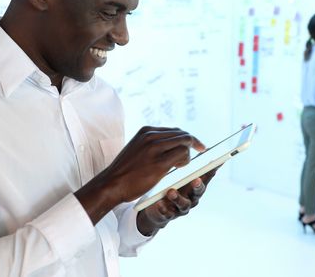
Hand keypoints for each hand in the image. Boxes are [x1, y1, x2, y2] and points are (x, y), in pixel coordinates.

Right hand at [75, 127, 204, 223]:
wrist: (112, 183)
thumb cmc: (126, 170)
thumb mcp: (138, 148)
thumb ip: (153, 143)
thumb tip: (173, 143)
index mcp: (146, 131)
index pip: (175, 130)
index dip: (188, 138)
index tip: (196, 144)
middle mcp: (151, 136)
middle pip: (182, 134)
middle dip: (194, 143)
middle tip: (202, 150)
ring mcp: (155, 148)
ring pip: (184, 143)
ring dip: (188, 154)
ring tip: (181, 165)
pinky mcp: (159, 163)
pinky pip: (182, 155)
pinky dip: (185, 160)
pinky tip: (179, 167)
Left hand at [137, 168, 217, 235]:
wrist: (158, 208)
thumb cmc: (173, 186)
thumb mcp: (182, 174)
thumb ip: (189, 162)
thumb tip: (203, 146)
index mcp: (196, 185)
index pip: (207, 176)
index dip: (212, 171)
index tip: (213, 165)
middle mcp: (192, 197)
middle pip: (198, 192)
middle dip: (198, 186)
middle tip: (195, 179)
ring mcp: (181, 208)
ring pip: (183, 205)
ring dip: (178, 198)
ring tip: (171, 192)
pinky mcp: (169, 215)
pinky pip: (167, 213)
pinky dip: (164, 208)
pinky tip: (159, 203)